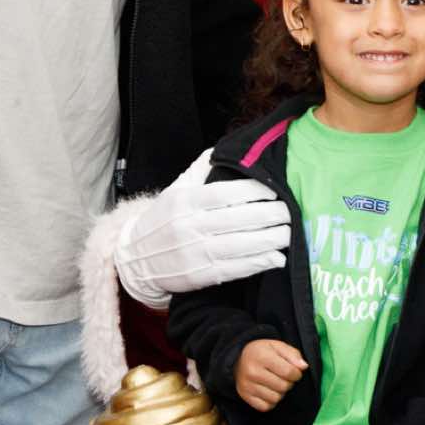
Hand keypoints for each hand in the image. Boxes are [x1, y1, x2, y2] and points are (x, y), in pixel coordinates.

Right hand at [116, 150, 290, 309]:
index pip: (226, 193)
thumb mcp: (174, 191)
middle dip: (270, 215)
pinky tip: (276, 258)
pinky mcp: (200, 276)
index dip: (255, 191)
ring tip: (289, 234)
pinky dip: (259, 264)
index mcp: (184, 201)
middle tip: (289, 211)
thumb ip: (199, 170)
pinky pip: (235, 269)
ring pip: (241, 245)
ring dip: (270, 240)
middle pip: (239, 219)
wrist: (135, 259)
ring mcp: (195, 253)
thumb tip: (221, 149)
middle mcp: (190, 226)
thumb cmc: (161, 220)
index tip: (275, 190)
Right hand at [235, 339, 306, 411]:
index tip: (294, 371)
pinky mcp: (245, 396)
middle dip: (288, 383)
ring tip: (275, 383)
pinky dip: (271, 401)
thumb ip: (293, 354)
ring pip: (276, 398)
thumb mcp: (277, 346)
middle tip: (283, 376)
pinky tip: (268, 391)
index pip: (289, 372)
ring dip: (280, 392)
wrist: (239, 359)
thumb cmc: (262, 352)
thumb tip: (303, 367)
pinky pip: (266, 407)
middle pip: (284, 387)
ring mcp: (247, 385)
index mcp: (261, 356)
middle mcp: (252, 372)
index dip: (297, 374)